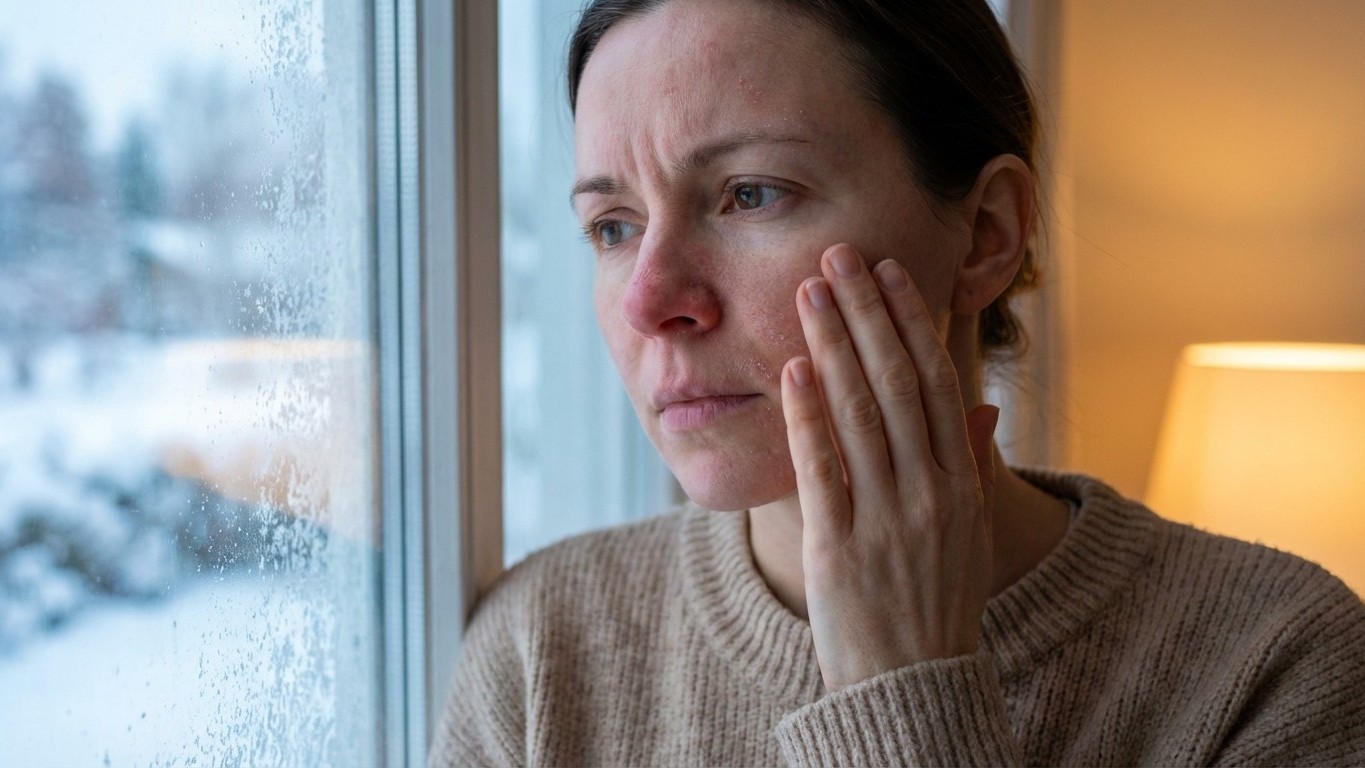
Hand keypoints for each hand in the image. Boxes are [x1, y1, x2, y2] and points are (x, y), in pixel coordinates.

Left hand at [781, 243, 999, 691]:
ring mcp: (887, 519)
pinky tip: (791, 368)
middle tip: (840, 256)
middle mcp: (931, 493)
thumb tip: (984, 406)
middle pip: (899, 383)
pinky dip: (807, 415)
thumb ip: (972, 466)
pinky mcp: (841, 547)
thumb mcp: (969, 533)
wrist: (914, 688)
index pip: (938, 383)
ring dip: (832, 345)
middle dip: (867, 313)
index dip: (913, 322)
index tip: (890, 272)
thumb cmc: (937, 603)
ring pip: (860, 413)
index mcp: (962, 484)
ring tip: (809, 291)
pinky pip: (823, 468)